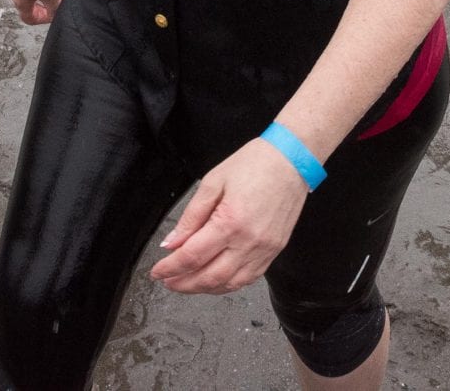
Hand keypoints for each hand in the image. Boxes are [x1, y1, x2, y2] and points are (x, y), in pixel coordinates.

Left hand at [149, 137, 309, 294]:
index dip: (170, 268)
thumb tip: (172, 242)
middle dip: (183, 284)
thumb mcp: (213, 182)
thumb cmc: (255, 164)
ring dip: (204, 288)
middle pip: (209, 277)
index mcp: (230, 221)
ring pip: (229, 284)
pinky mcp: (274, 251)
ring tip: (187, 282)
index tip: (158, 271)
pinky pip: (248, 279)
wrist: (291, 159)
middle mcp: (249, 241)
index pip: (192, 256)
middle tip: (168, 281)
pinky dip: (227, 284)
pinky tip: (214, 279)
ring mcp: (264, 250)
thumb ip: (191, 216)